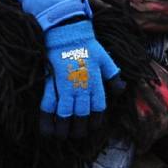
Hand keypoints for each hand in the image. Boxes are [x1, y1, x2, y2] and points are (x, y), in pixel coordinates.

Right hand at [40, 20, 123, 137]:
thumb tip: (121, 90)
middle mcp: (82, 85)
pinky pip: (48, 104)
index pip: (98, 108)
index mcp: (96, 81)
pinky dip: (46, 120)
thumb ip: (113, 75)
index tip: (92, 127)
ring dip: (63, 128)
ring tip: (62, 136)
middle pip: (82, 114)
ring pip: (65, 113)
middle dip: (79, 128)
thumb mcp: (105, 58)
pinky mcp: (51, 81)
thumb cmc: (86, 44)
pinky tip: (46, 130)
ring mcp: (65, 84)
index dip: (95, 121)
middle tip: (76, 135)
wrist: (66, 30)